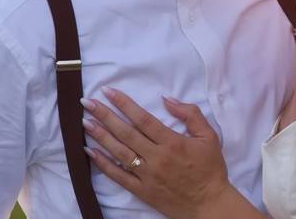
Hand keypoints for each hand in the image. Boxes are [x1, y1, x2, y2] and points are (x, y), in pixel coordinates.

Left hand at [81, 87, 232, 218]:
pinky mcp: (142, 190)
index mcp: (172, 141)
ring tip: (85, 122)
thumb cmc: (210, 168)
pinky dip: (103, 164)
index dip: (124, 103)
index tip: (108, 91)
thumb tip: (167, 99)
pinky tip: (90, 152)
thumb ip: (190, 114)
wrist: (209, 204)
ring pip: (119, 152)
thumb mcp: (209, 136)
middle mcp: (156, 157)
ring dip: (100, 136)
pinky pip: (119, 176)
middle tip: (88, 102)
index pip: (142, 118)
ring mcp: (147, 175)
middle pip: (126, 132)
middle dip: (105, 115)